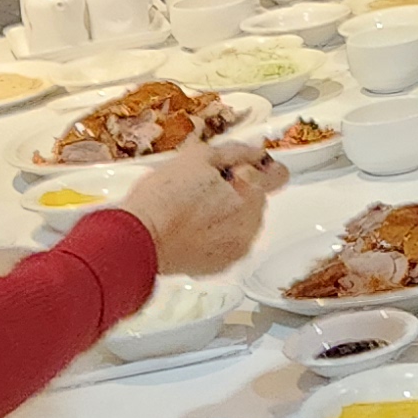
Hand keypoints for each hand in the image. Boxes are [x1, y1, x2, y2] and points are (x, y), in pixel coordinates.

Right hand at [124, 141, 285, 273]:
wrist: (137, 238)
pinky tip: (191, 229)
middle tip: (203, 188)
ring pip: (242, 223)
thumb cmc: (162, 199)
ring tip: (192, 210)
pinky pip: (227, 243)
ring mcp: (237, 248)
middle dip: (237, 191)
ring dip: (227, 215)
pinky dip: (215, 237)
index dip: (262, 168)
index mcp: (250, 194)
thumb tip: (255, 153)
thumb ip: (236, 153)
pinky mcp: (220, 265)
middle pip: (255, 199)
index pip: (279, 176)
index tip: (247, 166)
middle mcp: (250, 224)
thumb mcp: (199, 157)